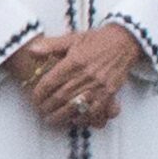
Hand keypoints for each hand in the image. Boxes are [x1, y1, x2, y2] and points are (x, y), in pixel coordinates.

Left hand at [21, 27, 138, 129]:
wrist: (125, 41)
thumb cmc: (97, 40)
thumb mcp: (72, 38)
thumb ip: (51, 45)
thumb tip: (31, 51)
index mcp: (74, 61)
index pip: (50, 82)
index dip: (39, 93)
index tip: (35, 98)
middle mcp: (85, 75)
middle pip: (60, 97)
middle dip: (47, 107)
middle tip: (41, 112)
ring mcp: (98, 85)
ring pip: (75, 106)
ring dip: (62, 116)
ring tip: (53, 119)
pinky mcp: (110, 92)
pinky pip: (95, 110)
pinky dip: (83, 118)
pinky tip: (75, 120)